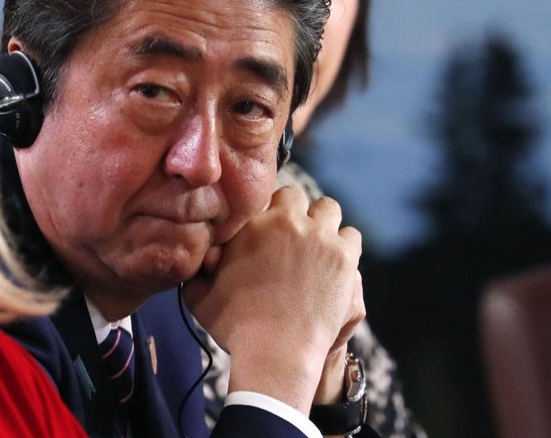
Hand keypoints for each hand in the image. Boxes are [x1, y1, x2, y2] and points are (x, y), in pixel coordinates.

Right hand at [184, 186, 364, 413]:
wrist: (275, 353)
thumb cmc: (234, 328)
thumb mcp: (199, 294)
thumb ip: (200, 265)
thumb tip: (206, 252)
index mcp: (255, 224)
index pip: (266, 197)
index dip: (270, 213)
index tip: (271, 231)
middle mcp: (290, 223)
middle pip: (299, 197)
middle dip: (297, 213)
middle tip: (293, 238)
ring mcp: (322, 238)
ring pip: (330, 210)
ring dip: (323, 224)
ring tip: (317, 247)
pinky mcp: (344, 259)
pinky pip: (351, 236)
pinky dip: (344, 246)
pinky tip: (334, 263)